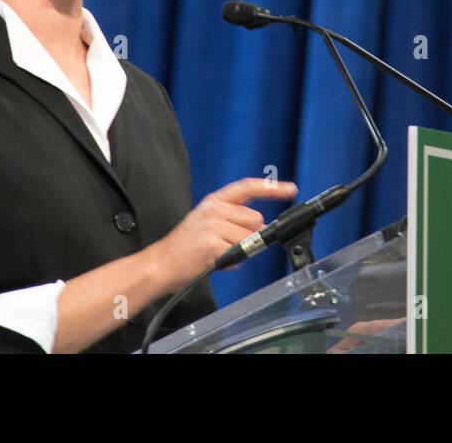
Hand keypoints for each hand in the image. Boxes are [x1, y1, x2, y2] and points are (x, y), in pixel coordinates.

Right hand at [149, 177, 298, 290]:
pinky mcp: (213, 243)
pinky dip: (233, 262)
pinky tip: (215, 260)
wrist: (161, 263)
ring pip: (250, 237)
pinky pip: (239, 253)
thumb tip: (259, 224)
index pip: (248, 187)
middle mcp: (214, 209)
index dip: (271, 188)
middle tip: (228, 244)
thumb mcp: (206, 220)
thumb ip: (231, 216)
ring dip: (241, 249)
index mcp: (214, 200)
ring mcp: (213, 225)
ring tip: (219, 252)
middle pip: (256, 219)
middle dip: (249, 234)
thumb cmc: (185, 246)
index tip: (290, 188)